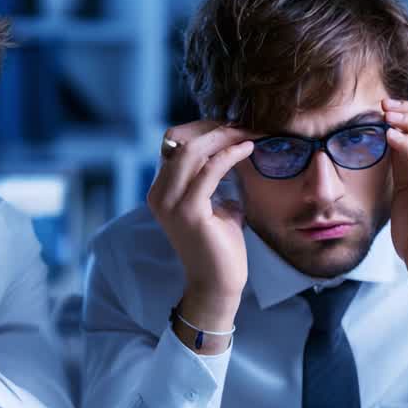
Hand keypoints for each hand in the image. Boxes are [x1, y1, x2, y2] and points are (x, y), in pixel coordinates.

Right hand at [146, 121, 254, 351]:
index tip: (232, 126)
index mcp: (160, 190)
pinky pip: (209, 170)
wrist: (217, 283)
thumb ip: (211, 178)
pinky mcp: (188, 212)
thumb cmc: (218, 245)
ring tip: (248, 133)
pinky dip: (230, 154)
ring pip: (193, 151)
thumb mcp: (212, 203)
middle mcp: (158, 194)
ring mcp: (170, 203)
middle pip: (181, 141)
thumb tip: (229, 151)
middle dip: (214, 128)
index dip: (203, 130)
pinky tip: (248, 149)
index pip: (175, 144)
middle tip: (243, 125)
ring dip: (224, 137)